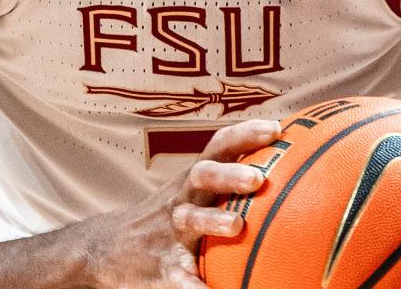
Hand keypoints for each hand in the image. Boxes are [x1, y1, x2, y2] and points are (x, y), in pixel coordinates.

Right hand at [81, 118, 280, 288]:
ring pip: (191, 220)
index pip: (219, 148)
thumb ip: (228, 184)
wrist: (107, 248)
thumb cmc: (168, 218)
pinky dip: (196, 286)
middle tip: (258, 177)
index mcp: (193, 181)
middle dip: (229, 174)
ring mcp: (170, 233)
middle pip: (203, 176)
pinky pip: (182, 278)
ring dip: (212, 220)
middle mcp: (182, 199)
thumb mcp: (191, 193)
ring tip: (236, 225)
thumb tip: (293, 179)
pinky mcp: (164, 268)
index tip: (275, 128)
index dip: (245, 134)